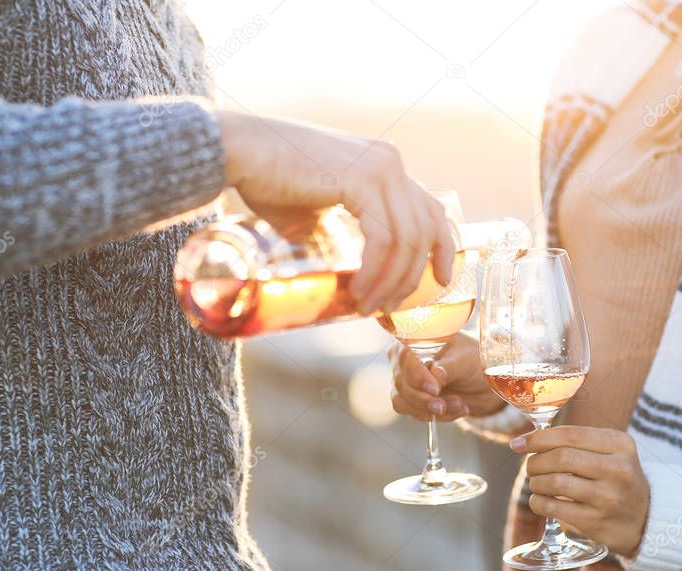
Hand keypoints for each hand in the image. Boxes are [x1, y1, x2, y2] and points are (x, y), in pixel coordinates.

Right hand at [218, 111, 453, 313]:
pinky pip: (383, 237)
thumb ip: (337, 234)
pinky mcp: (360, 180)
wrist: (239, 152)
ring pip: (406, 239)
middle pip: (423, 230)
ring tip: (368, 305)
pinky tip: (359, 288)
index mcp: (385, 165)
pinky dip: (375, 269)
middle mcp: (390, 162)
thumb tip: (343, 271)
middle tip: (387, 307)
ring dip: (390, 281)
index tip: (441, 280)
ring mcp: (379, 168)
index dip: (442, 248)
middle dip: (410, 277)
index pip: (431, 210)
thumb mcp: (316, 212)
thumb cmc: (268, 181)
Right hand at [388, 333, 504, 420]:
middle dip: (424, 398)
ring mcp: (404, 383)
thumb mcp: (466, 359)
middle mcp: (403, 361)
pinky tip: (456, 410)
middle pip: (401, 383)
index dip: (417, 376)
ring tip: (458, 405)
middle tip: (444, 405)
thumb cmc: (472, 361)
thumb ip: (449, 366)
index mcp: (413, 341)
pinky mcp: (410, 401)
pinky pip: (414, 413)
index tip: (435, 389)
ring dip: (430, 409)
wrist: (481, 382)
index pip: (404, 357)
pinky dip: (435, 415)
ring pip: (403, 402)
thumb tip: (436, 374)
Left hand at [511, 426, 649, 556]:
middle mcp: (617, 469)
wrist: (645, 519)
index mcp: (620, 444)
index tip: (519, 443)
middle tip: (531, 466)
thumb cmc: (616, 479)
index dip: (538, 438)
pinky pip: (552, 507)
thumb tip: (523, 441)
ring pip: (554, 482)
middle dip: (535, 461)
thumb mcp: (610, 452)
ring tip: (538, 483)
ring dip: (536, 482)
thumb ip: (575, 442)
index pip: (569, 435)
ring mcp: (607, 497)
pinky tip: (541, 500)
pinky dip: (538, 502)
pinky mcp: (595, 521)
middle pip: (560, 458)